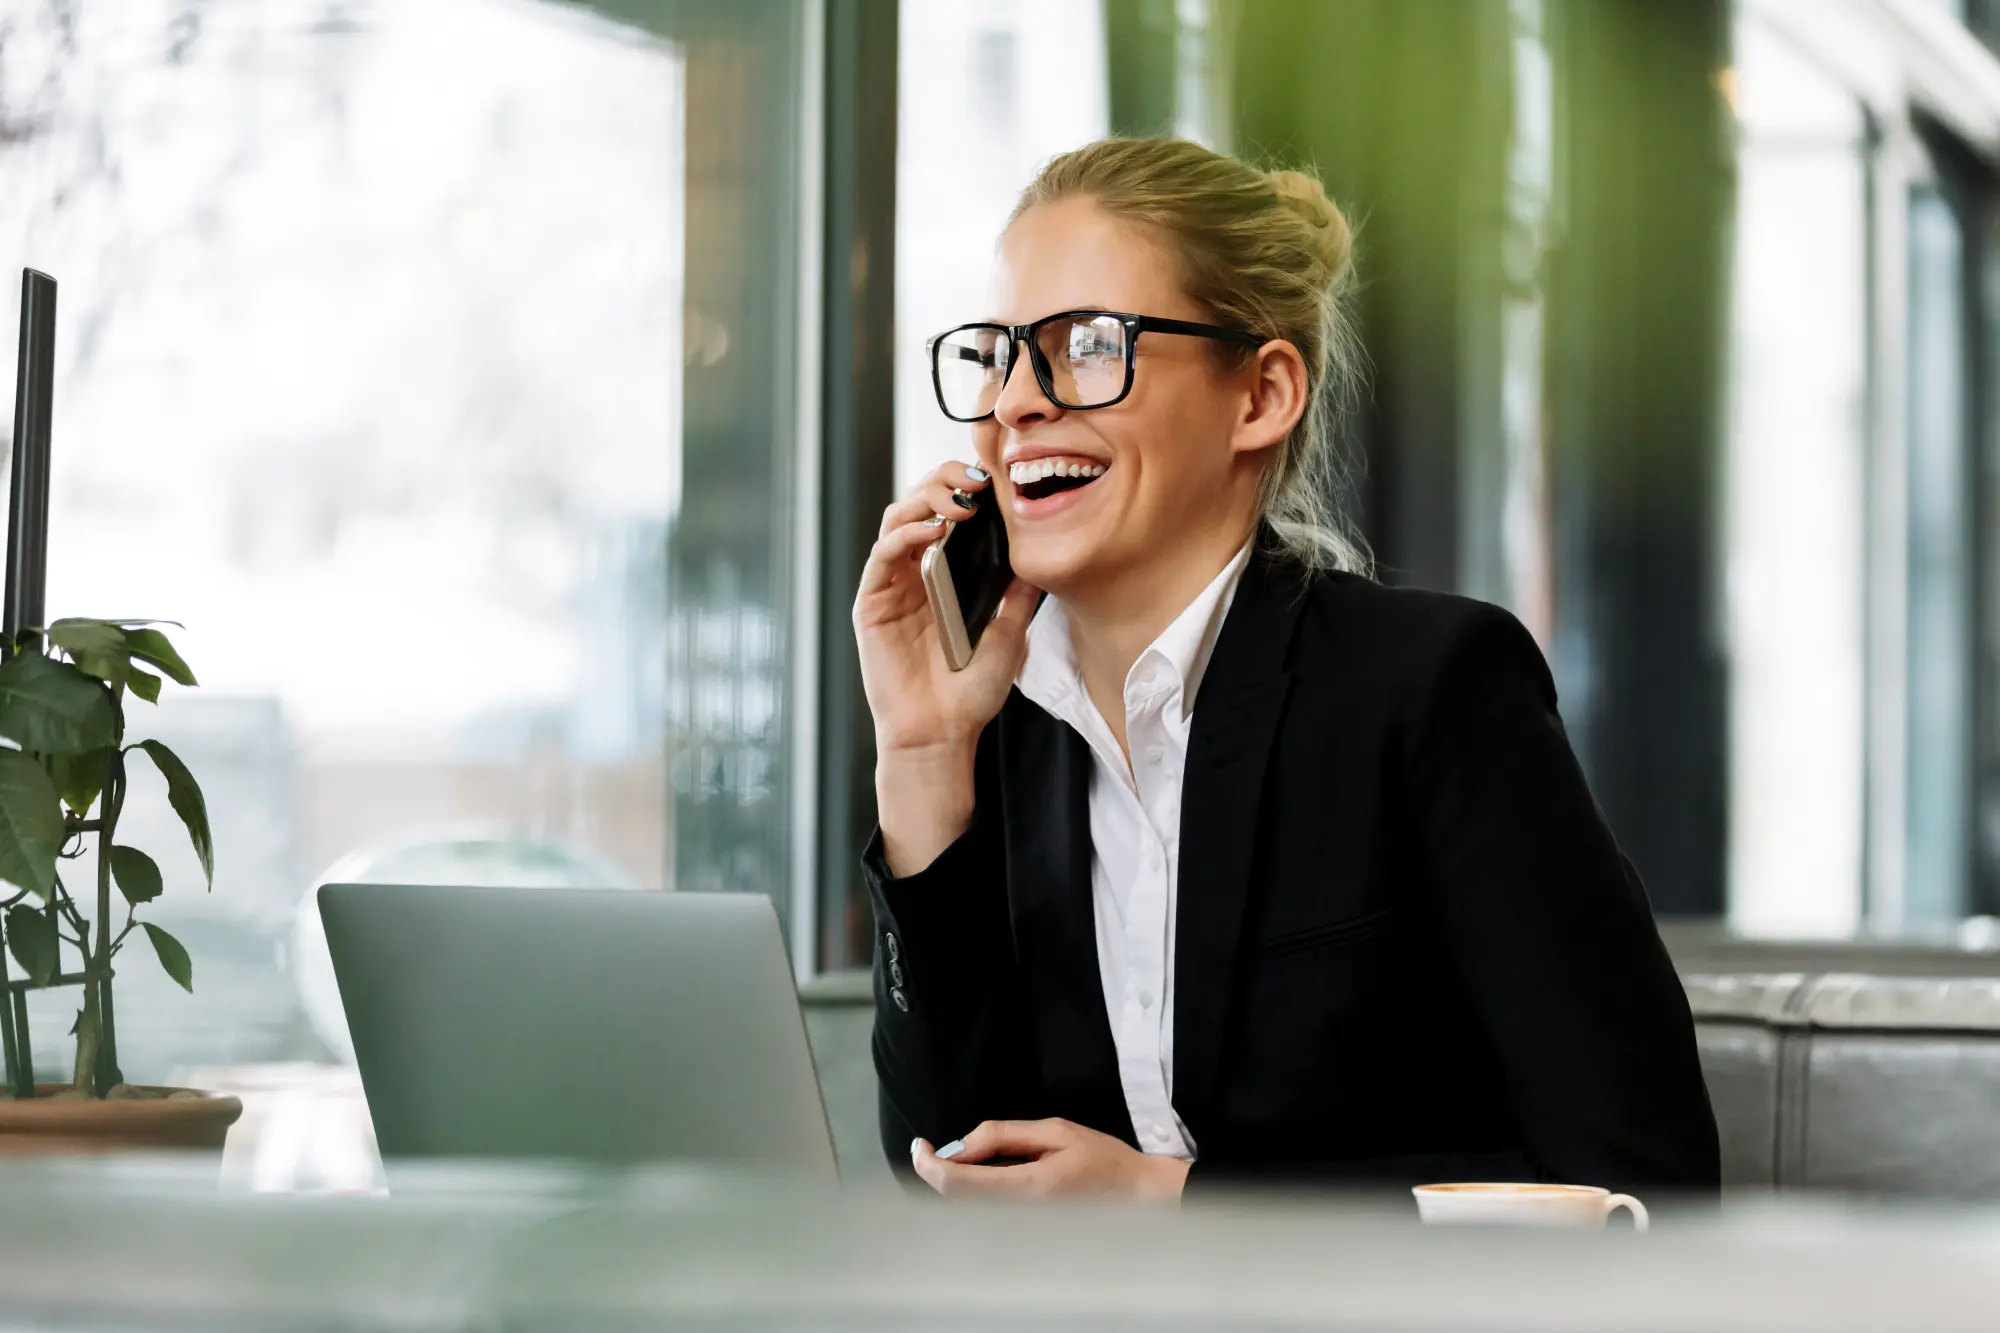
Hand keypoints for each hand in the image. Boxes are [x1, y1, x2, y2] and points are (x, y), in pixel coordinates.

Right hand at [853, 460, 1038, 756]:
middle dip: (943, 481)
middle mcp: (915, 573)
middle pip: (919, 504)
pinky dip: (905, 534)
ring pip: (897, 519)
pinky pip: (882, 555)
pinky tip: (932, 530)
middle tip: (974, 482)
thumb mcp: (1009, 635)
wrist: (941, 732)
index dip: (965, 488)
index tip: (994, 481)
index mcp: (945, 576)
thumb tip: (1038, 558)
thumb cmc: (971, 692)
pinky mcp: (871, 603)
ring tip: (958, 503)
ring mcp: (891, 586)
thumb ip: (1018, 596)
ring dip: (925, 499)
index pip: (949, 513)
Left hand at [910, 1119, 1189, 1202]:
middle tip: (937, 1146)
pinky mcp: (1022, 1234)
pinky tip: (986, 1174)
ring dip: (954, 1180)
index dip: (928, 1164)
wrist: (1138, 1198)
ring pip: (965, 1206)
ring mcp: (1020, 1230)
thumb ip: (1003, 1136)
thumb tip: (960, 1146)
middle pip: (954, 1198)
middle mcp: (1019, 1217)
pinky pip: (982, 1211)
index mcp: (1027, 1188)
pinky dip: (971, 1190)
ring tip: (973, 1158)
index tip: (918, 1144)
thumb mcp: (1056, 1131)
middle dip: (938, 1169)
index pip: (957, 1184)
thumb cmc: (1102, 1160)